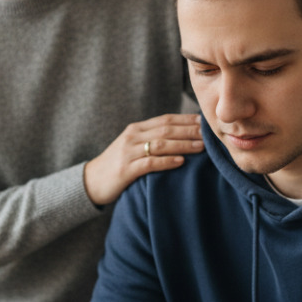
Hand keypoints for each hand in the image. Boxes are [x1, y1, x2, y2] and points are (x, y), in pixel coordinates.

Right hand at [83, 114, 203, 205]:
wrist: (92, 181)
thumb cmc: (118, 164)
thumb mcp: (134, 146)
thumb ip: (153, 139)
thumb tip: (182, 136)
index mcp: (136, 128)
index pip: (166, 119)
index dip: (186, 120)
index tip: (205, 122)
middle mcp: (133, 136)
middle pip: (166, 129)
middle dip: (189, 131)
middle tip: (210, 134)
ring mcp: (128, 152)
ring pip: (160, 144)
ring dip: (183, 145)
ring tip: (201, 147)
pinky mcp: (126, 170)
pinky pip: (150, 163)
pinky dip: (167, 161)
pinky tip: (180, 162)